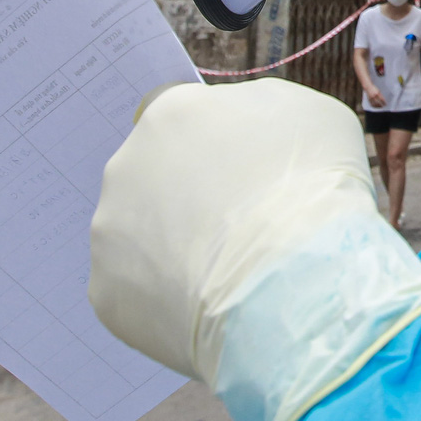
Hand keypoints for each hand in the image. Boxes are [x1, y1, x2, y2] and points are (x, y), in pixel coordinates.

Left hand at [89, 80, 420, 420]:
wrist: (297, 282)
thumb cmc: (315, 189)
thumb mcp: (312, 117)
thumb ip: (261, 113)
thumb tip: (245, 134)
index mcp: (172, 112)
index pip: (187, 124)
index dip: (219, 153)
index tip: (249, 181)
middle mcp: (125, 164)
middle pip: (156, 180)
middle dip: (191, 201)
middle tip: (241, 230)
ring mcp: (108, 230)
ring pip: (142, 237)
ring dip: (177, 249)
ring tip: (230, 276)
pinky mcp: (105, 292)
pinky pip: (140, 291)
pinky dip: (171, 299)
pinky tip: (211, 307)